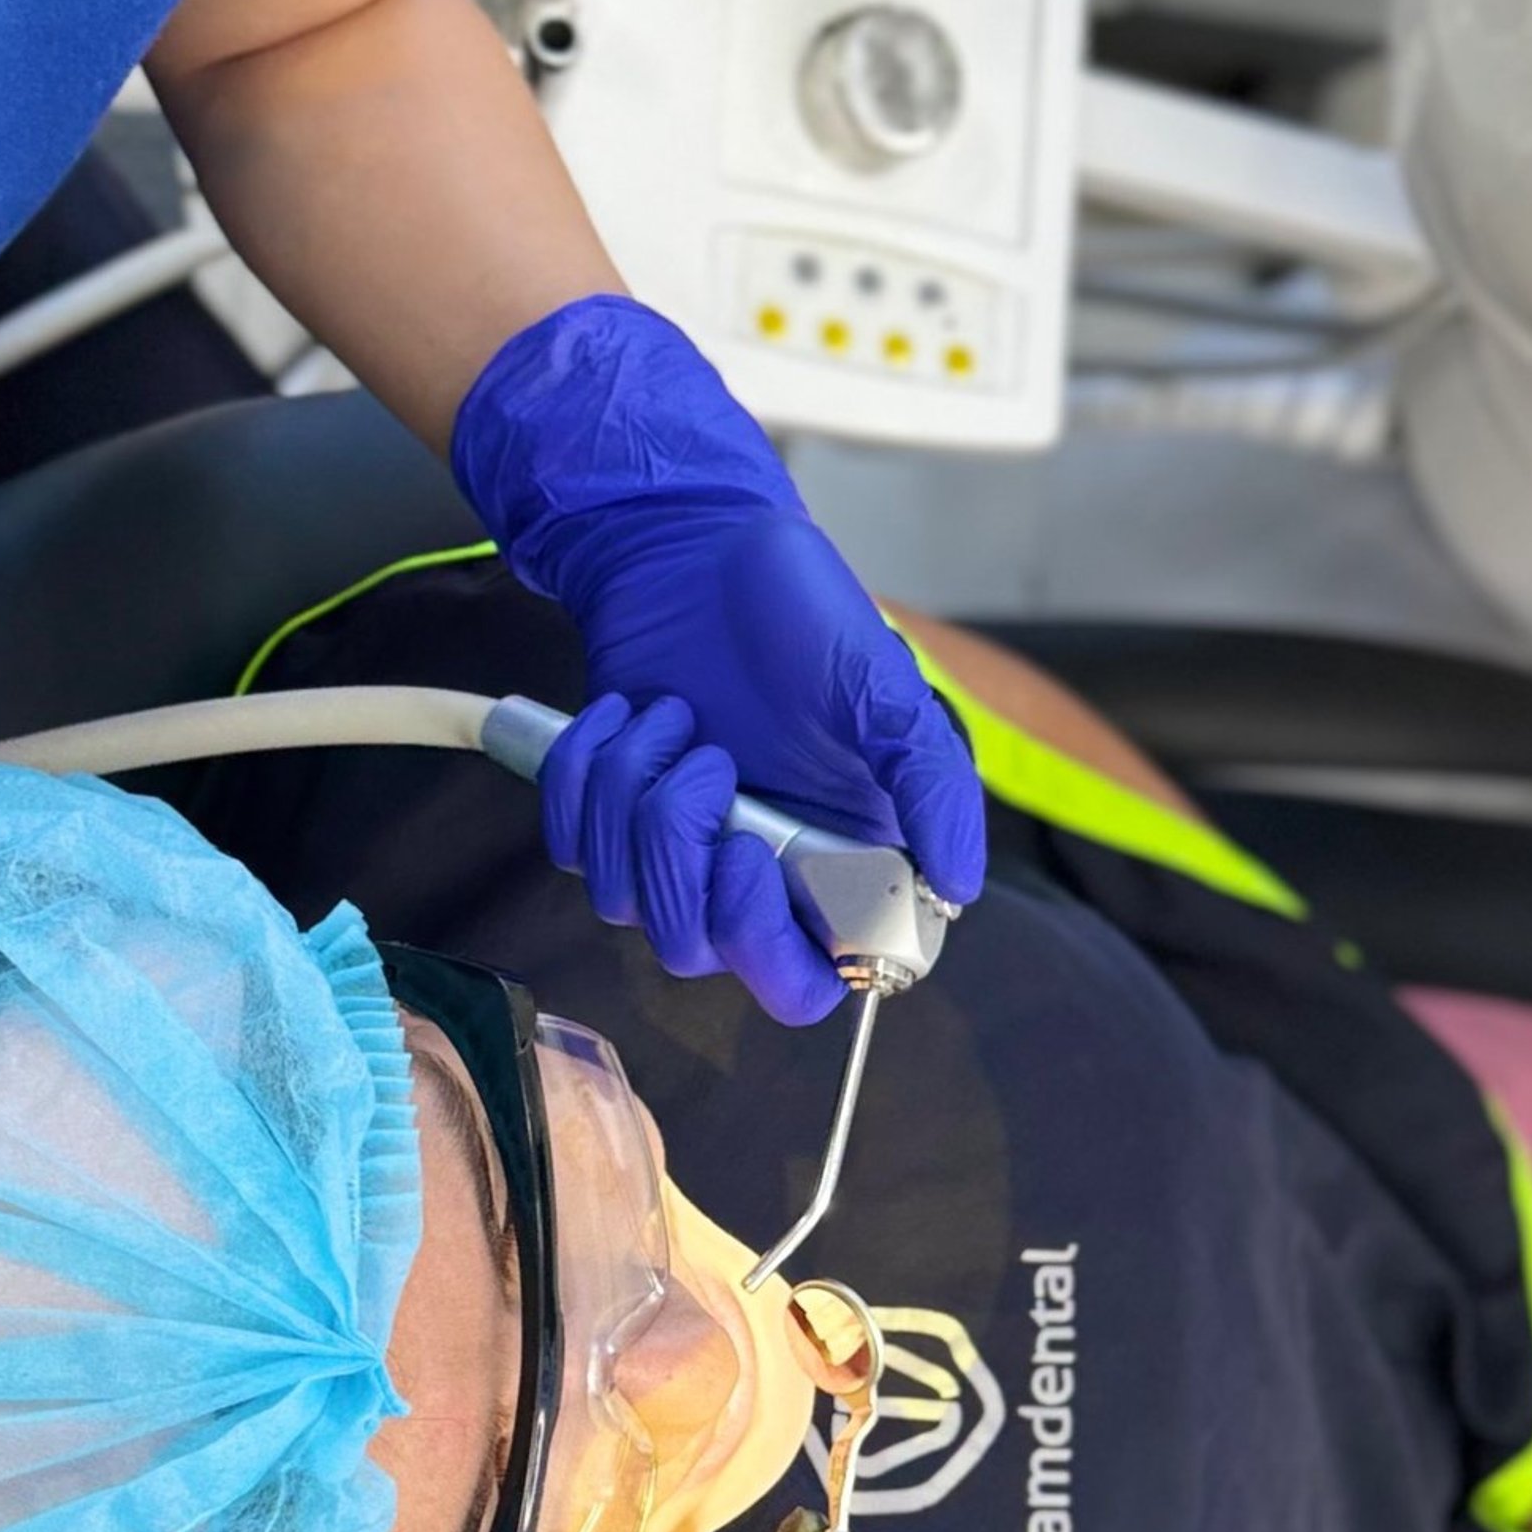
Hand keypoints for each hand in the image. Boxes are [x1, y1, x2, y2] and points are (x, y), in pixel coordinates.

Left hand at [452, 297, 985, 1023]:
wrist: (697, 546)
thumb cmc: (804, 613)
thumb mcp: (887, 690)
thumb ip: (932, 787)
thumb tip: (959, 885)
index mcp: (832, 866)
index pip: (801, 985)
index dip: (765, 947)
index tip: (747, 856)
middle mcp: (755, 875)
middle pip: (695, 950)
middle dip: (681, 855)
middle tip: (709, 761)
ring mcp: (678, 850)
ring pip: (622, 898)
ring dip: (636, 793)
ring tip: (672, 714)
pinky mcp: (610, 814)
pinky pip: (572, 844)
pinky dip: (588, 772)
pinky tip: (624, 712)